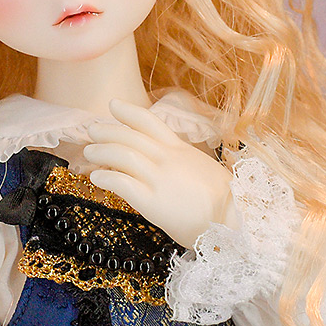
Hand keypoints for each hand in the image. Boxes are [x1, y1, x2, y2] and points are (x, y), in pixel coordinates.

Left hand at [84, 99, 232, 248]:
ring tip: (89, 153)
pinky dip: (105, 177)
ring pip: (121, 154)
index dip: (128, 111)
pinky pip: (121, 183)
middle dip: (106, 131)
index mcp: (180, 150)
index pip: (150, 122)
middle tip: (91, 131)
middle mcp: (167, 159)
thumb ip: (183, 163)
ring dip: (101, 151)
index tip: (113, 105)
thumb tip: (167, 162)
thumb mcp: (203, 170)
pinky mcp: (152, 201)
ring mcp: (159, 178)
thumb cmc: (224, 201)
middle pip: (129, 136)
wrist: (236, 220)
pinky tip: (96, 178)